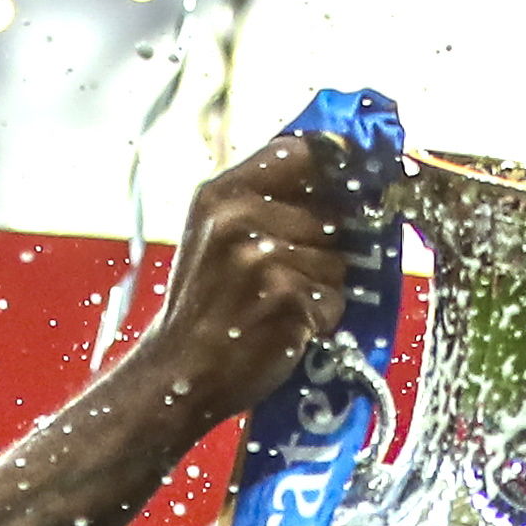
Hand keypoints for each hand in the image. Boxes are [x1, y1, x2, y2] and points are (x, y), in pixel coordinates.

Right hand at [132, 131, 374, 432]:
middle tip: (281, 280)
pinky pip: (334, 301)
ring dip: (321, 289)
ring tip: (277, 307)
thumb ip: (263, 201)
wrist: (176, 373)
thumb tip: (339, 178)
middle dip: (323, 250)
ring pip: (338, 261)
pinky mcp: (286, 298)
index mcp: (220, 194)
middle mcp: (239, 218)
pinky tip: (283, 330)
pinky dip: (319, 322)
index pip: (301, 152)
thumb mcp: (213, 235)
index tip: (349, 187)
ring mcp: (263, 259)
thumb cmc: (204, 309)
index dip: (335, 167)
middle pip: (330, 216)